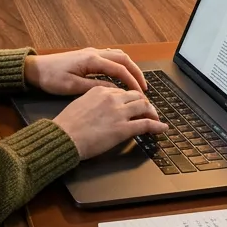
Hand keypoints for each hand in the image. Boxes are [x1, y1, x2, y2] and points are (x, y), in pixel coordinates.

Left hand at [24, 47, 147, 95]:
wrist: (35, 68)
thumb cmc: (51, 78)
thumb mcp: (72, 87)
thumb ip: (94, 88)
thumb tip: (115, 91)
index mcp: (91, 60)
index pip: (119, 69)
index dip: (132, 82)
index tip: (141, 94)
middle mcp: (94, 53)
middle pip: (123, 58)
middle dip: (136, 72)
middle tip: (144, 88)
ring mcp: (91, 52)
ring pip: (118, 55)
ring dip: (129, 67)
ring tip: (136, 82)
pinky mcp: (87, 56)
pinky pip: (110, 56)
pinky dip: (120, 64)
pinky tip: (121, 74)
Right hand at [52, 87, 168, 159]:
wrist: (64, 136)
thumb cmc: (67, 123)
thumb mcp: (80, 103)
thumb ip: (94, 100)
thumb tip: (101, 105)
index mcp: (100, 90)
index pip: (122, 91)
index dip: (131, 98)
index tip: (133, 103)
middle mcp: (112, 98)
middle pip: (136, 96)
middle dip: (144, 103)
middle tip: (148, 110)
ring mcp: (119, 113)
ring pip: (144, 107)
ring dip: (152, 112)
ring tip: (155, 118)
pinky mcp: (123, 128)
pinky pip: (146, 124)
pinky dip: (157, 126)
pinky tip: (162, 128)